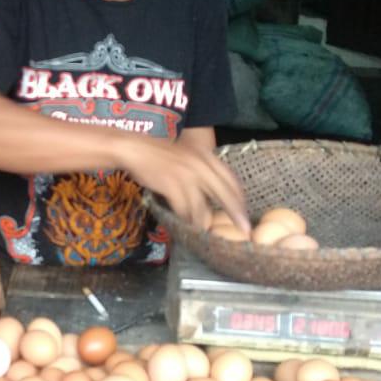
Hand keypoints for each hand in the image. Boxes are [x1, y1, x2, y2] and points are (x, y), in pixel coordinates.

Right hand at [119, 135, 250, 232]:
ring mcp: (187, 174)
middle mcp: (201, 164)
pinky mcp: (172, 184)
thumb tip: (214, 196)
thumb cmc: (160, 154)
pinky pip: (184, 209)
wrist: (135, 148)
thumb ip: (202, 174)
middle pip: (224, 193)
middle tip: (244, 230)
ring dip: (204, 221)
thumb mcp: (187, 158)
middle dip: (235, 213)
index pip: (231, 179)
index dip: (240, 198)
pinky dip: (186, 219)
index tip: (245, 212)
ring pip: (202, 206)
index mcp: (206, 156)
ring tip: (205, 231)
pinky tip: (186, 225)